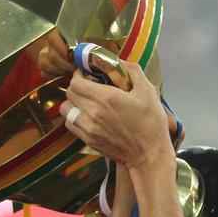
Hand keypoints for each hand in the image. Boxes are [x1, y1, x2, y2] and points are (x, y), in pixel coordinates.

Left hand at [59, 60, 175, 170]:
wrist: (149, 155)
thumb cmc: (151, 123)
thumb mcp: (147, 91)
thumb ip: (131, 71)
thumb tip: (118, 61)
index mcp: (106, 98)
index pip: (76, 81)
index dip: (80, 75)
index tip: (88, 73)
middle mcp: (93, 113)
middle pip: (70, 93)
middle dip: (77, 86)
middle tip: (89, 85)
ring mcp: (88, 128)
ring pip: (66, 109)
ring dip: (73, 102)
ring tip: (86, 101)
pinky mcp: (88, 140)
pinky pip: (70, 124)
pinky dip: (74, 117)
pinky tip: (87, 116)